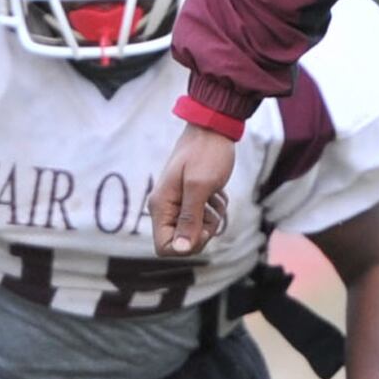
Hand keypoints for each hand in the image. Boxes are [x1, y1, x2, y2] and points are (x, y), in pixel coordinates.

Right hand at [151, 121, 238, 257]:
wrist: (213, 128)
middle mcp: (165, 207)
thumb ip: (189, 219)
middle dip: (202, 233)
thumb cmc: (206, 154)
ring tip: (216, 199)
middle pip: (181, 242)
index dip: (187, 246)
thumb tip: (181, 249)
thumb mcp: (200, 187)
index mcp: (161, 206)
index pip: (165, 247)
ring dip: (211, 220)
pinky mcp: (189, 197)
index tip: (204, 229)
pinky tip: (217, 194)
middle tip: (213, 213)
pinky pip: (201, 218)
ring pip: (194, 231)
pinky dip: (213, 210)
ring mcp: (177, 202)